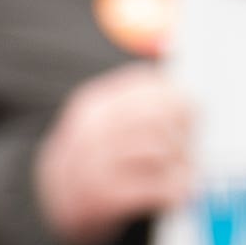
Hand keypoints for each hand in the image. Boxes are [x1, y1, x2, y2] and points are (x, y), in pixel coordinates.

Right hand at [30, 63, 192, 244]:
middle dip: (185, 131)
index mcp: (96, 103)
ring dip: (183, 163)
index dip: (178, 97)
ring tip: (187, 173)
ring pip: (159, 151)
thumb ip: (139, 89)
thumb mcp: (106, 118)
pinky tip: (178, 194)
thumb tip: (168, 41)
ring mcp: (94, 164)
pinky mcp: (102, 199)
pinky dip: (174, 191)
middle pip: (156, 116)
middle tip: (192, 145)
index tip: (194, 114)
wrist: (52, 203)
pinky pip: (154, 188)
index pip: (147, 84)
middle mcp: (92, 130)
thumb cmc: (96, 157)